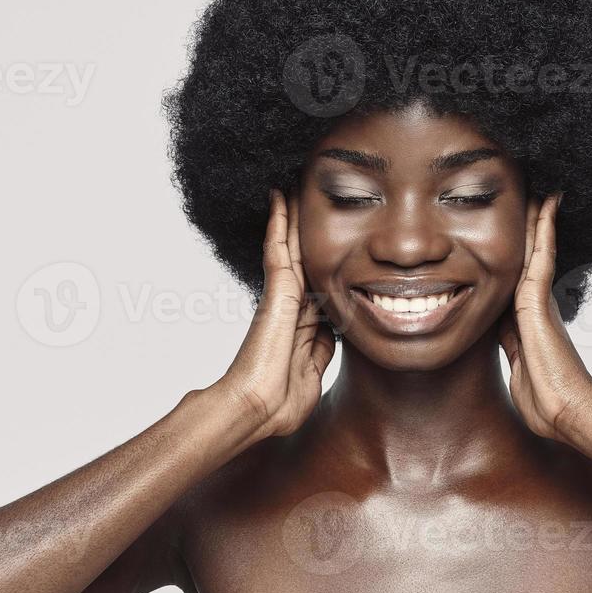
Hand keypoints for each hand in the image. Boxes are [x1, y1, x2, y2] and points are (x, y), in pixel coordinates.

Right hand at [214, 188, 336, 438]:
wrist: (258, 410)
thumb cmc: (282, 401)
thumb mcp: (314, 370)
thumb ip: (322, 348)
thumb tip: (332, 331)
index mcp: (301, 323)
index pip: (315, 280)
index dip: (323, 258)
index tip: (330, 237)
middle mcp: (290, 304)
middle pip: (302, 255)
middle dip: (305, 227)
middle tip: (307, 192)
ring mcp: (282, 297)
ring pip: (290, 245)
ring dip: (291, 214)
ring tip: (293, 182)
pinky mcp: (276, 292)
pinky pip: (278, 248)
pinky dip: (279, 221)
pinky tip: (280, 196)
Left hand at [497, 192, 591, 445]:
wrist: (568, 412)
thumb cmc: (547, 403)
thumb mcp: (520, 369)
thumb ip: (513, 348)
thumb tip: (506, 336)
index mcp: (529, 323)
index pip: (517, 280)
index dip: (515, 257)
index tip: (512, 236)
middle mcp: (537, 306)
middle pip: (528, 257)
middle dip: (529, 229)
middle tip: (532, 196)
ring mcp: (538, 301)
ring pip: (534, 249)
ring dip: (536, 218)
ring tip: (538, 188)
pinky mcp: (538, 300)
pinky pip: (539, 254)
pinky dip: (542, 227)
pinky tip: (546, 202)